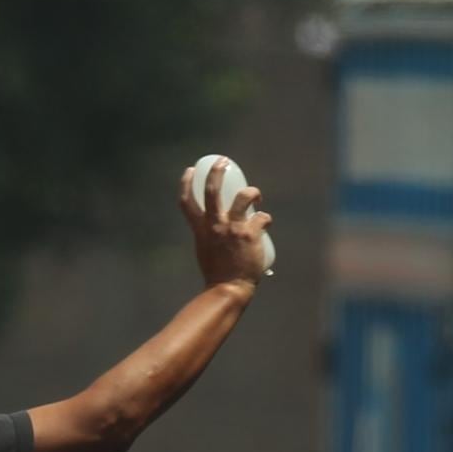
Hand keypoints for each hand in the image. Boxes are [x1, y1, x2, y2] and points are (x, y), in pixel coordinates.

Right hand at [181, 159, 271, 292]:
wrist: (228, 289)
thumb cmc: (216, 274)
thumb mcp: (204, 250)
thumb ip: (208, 235)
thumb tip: (218, 228)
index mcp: (200, 229)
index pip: (186, 201)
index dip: (186, 183)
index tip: (190, 170)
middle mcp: (215, 224)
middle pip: (211, 189)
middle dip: (216, 171)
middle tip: (223, 162)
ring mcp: (233, 227)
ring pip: (243, 196)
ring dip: (252, 191)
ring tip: (256, 194)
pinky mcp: (250, 233)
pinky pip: (262, 217)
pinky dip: (266, 219)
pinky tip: (267, 224)